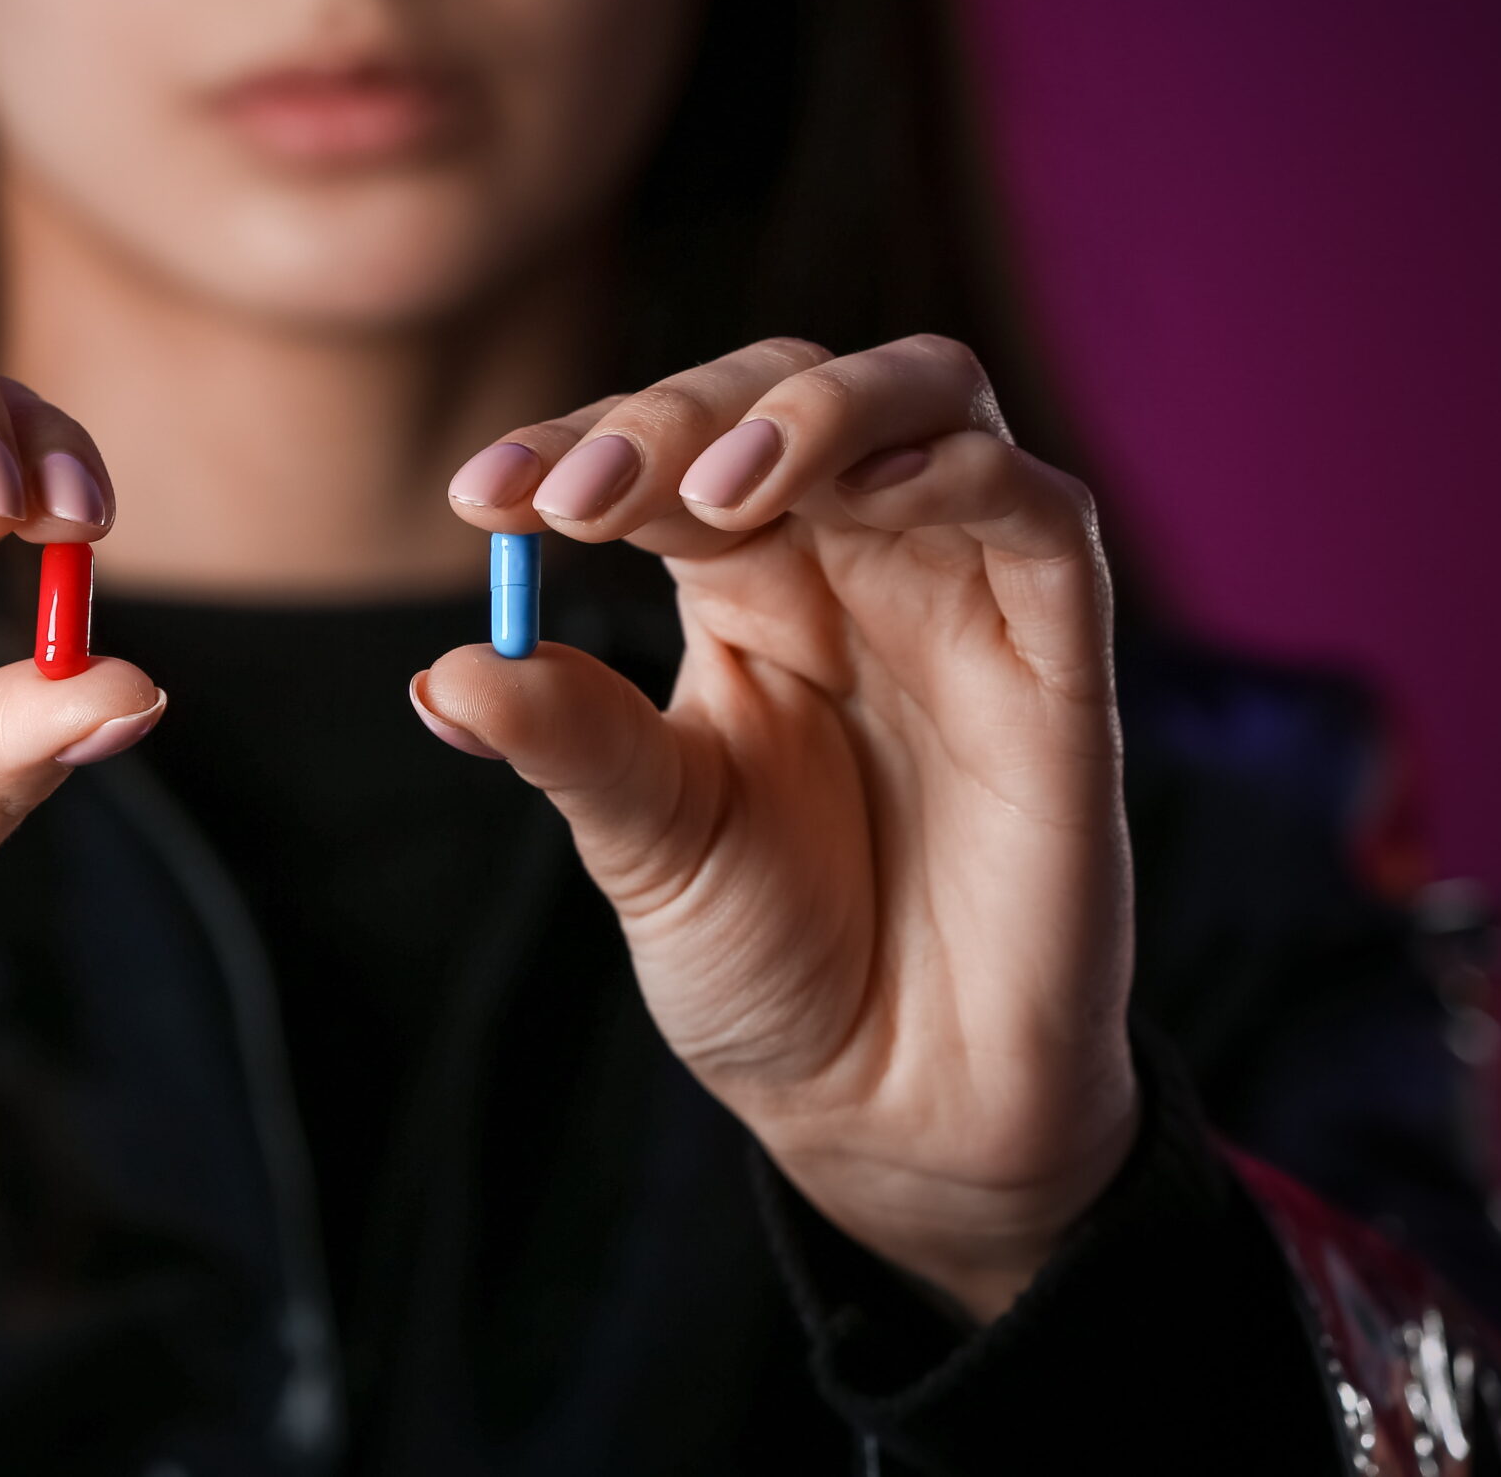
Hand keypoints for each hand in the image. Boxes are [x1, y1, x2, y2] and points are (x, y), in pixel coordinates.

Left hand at [417, 335, 1135, 1321]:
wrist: (897, 1109)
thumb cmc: (773, 960)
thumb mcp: (649, 846)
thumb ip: (570, 744)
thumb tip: (442, 672)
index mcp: (739, 585)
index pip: (660, 454)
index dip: (575, 446)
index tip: (481, 498)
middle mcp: (849, 560)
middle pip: (779, 391)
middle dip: (673, 419)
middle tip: (577, 500)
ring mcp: (958, 592)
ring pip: (921, 396)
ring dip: (813, 412)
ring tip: (715, 488)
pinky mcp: (1058, 652)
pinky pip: (1038, 513)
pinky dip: (957, 470)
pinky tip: (864, 493)